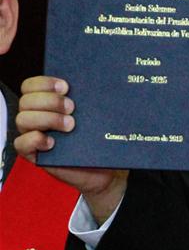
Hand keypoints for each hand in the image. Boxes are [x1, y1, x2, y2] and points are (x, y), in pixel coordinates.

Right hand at [14, 75, 127, 222]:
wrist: (106, 169)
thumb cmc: (99, 139)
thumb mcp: (96, 116)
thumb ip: (91, 100)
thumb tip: (103, 81)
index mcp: (48, 103)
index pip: (31, 86)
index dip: (44, 82)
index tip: (66, 86)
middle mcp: (37, 116)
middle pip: (27, 100)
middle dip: (50, 101)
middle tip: (72, 108)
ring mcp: (34, 134)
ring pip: (23, 119)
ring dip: (47, 119)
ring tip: (70, 125)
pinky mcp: (34, 154)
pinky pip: (21, 143)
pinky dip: (35, 139)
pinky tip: (52, 142)